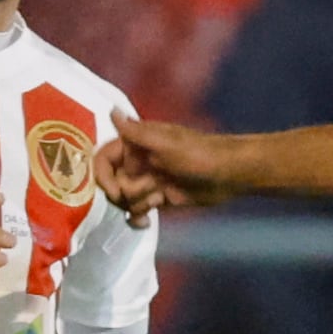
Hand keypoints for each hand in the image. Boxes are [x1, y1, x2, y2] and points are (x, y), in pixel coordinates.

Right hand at [99, 115, 237, 218]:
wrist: (229, 174)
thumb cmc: (199, 153)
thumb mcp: (166, 143)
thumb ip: (136, 133)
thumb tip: (112, 111)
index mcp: (134, 144)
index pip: (102, 159)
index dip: (102, 176)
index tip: (115, 190)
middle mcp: (136, 162)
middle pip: (111, 183)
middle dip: (127, 192)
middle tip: (152, 189)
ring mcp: (146, 181)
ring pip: (123, 199)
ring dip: (137, 204)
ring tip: (160, 198)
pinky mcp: (157, 198)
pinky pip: (136, 211)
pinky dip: (137, 217)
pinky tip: (145, 222)